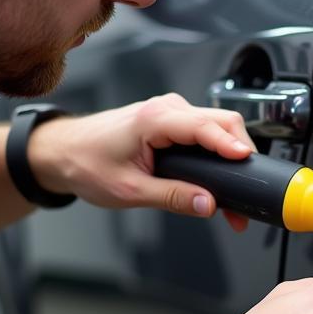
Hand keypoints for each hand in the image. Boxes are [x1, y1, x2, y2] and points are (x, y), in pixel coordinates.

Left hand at [27, 93, 254, 228]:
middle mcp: (166, 109)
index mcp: (154, 119)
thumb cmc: (86, 163)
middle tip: (249, 192)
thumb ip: (173, 198)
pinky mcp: (172, 122)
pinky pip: (206, 131)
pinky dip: (219, 152)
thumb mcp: (130, 190)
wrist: (63, 151)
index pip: (206, 127)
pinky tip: (222, 176)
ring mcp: (171, 112)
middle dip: (241, 154)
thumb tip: (208, 204)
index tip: (249, 163)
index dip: (231, 145)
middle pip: (222, 121)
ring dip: (232, 154)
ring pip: (218, 126)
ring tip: (237, 193)